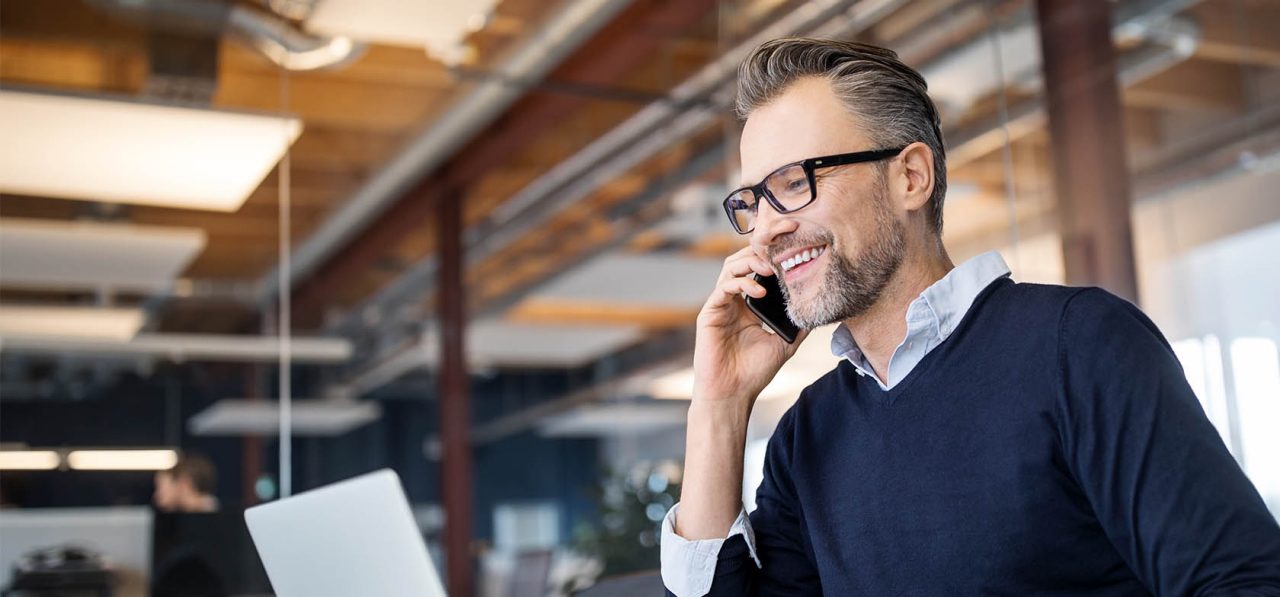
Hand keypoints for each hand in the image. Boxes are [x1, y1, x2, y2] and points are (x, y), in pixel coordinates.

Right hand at [692, 246, 808, 404]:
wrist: (733, 394)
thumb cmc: (754, 372)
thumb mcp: (785, 343)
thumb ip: (798, 324)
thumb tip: (819, 308)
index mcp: (749, 304)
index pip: (758, 269)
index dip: (773, 255)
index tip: (793, 247)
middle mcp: (734, 300)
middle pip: (743, 260)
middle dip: (762, 249)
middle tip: (782, 247)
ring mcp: (721, 305)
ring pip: (731, 267)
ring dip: (751, 262)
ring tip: (771, 268)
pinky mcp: (710, 313)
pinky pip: (723, 288)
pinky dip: (741, 283)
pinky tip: (760, 292)